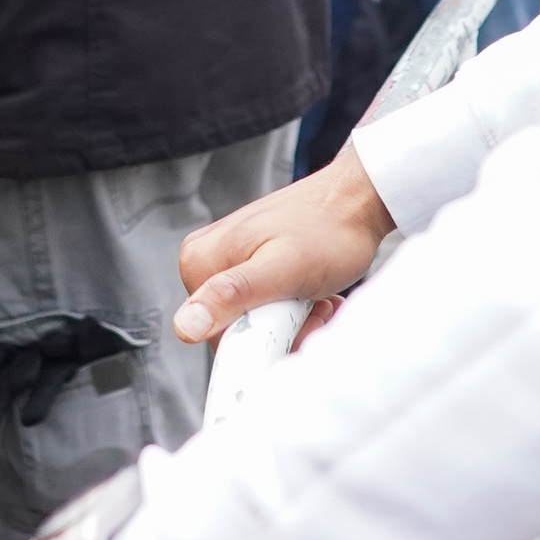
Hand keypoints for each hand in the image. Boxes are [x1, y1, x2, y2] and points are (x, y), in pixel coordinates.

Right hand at [172, 143, 394, 343]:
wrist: (356, 200)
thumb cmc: (328, 230)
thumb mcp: (283, 268)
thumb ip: (232, 295)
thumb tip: (184, 326)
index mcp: (198, 261)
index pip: (215, 336)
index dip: (260, 340)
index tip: (294, 321)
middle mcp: (205, 259)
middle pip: (235, 329)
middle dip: (280, 330)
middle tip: (311, 309)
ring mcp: (228, 260)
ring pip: (255, 321)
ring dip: (293, 321)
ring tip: (316, 300)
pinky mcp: (249, 263)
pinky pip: (266, 305)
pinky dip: (295, 310)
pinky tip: (314, 296)